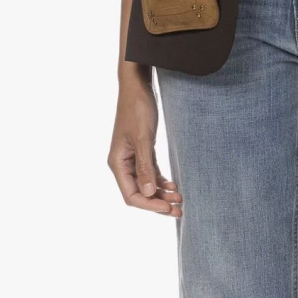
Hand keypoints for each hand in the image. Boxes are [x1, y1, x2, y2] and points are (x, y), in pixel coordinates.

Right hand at [108, 79, 181, 216]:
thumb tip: (146, 194)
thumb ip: (145, 167)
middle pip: (139, 193)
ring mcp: (132, 158)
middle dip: (158, 203)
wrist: (138, 86)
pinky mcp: (142, 151)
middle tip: (180, 211)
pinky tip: (173, 186)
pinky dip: (161, 181)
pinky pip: (150, 173)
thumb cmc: (137, 109)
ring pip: (146, 184)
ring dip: (162, 194)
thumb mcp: (143, 138)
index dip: (149, 205)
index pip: (131, 195)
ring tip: (180, 200)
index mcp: (117, 163)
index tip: (168, 208)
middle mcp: (123, 164)